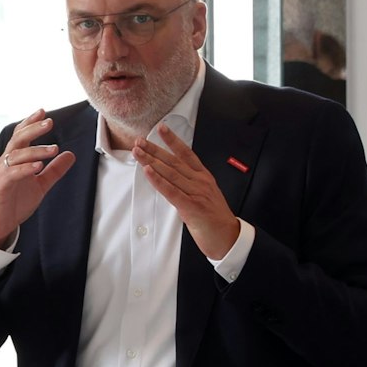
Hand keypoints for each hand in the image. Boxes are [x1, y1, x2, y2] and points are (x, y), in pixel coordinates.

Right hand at [0, 108, 78, 249]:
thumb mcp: (40, 185)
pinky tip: (38, 166)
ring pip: (16, 155)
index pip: (21, 136)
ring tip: (54, 149)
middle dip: (33, 129)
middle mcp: (6, 163)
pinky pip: (12, 174)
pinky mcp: (0, 187)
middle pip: (18, 140)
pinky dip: (25, 168)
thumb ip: (54, 170)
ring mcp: (1, 174)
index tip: (43, 112)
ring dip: (35, 150)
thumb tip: (70, 154)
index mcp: (14, 160)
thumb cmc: (14, 203)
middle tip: (50, 122)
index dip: (30, 123)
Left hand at [135, 125, 241, 258]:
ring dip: (151, 162)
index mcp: (204, 177)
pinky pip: (171, 191)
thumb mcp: (204, 195)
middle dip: (155, 150)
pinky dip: (158, 180)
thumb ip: (190, 184)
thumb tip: (172, 177)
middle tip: (139, 140)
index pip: (187, 154)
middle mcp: (200, 182)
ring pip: (170, 173)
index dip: (173, 140)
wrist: (227, 237)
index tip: (161, 129)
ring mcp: (197, 193)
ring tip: (138, 152)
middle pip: (174, 162)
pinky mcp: (191, 207)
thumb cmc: (214, 217)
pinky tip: (148, 171)